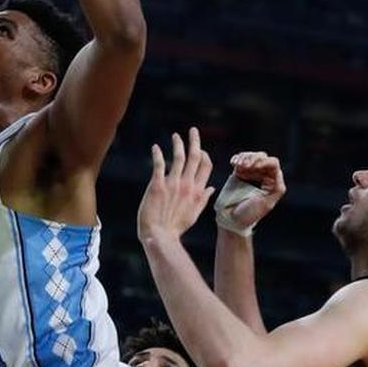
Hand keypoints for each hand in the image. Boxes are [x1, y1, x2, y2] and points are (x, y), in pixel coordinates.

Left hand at [137, 129, 214, 247]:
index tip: (200, 150)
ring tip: (176, 135)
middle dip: (195, 141)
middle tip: (192, 130)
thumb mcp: (194, 214)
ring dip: (178, 144)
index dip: (204, 155)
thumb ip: (203, 200)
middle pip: (195, 157)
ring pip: (179, 157)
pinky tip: (155, 147)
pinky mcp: (158, 185)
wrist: (159, 236)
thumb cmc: (175, 228)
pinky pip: (159, 165)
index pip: (206, 167)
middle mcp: (187, 185)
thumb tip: (212, 188)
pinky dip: (158, 154)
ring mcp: (173, 184)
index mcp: (198, 192)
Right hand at [215, 152, 285, 235]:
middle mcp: (263, 176)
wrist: (231, 219)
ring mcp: (251, 173)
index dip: (264, 162)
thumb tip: (279, 173)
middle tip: (244, 166)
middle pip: (262, 158)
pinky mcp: (239, 173)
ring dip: (245, 158)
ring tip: (237, 164)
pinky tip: (233, 163)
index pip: (273, 164)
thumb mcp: (267, 204)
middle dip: (253, 159)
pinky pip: (240, 160)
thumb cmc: (249, 214)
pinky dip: (237, 158)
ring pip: (251, 157)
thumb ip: (277, 189)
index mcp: (273, 182)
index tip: (254, 166)